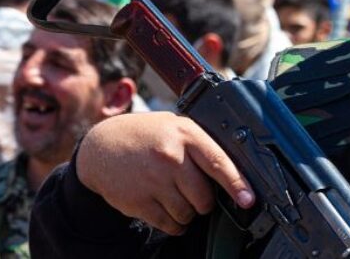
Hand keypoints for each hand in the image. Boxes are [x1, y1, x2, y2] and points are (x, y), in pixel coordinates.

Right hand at [76, 112, 254, 235]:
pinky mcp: (138, 201)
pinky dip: (175, 224)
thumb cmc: (146, 135)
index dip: (237, 184)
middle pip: (204, 197)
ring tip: (178, 198)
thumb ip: (200, 143)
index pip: (218, 163)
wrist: (101, 147)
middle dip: (205, 202)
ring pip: (187, 213)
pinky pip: (169, 224)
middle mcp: (170, 158)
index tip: (248, 200)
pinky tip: (169, 211)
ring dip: (188, 213)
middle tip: (197, 194)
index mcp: (185, 135)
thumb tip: (234, 168)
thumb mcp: (175, 126)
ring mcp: (153, 181)